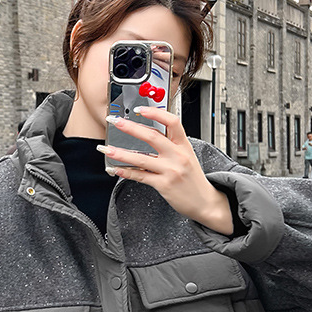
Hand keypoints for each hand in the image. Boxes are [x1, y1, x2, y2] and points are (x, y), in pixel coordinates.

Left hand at [97, 106, 233, 235]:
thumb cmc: (194, 180)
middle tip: (115, 122)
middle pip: (151, 136)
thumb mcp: (187, 157)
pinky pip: (141, 176)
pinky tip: (115, 169)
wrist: (205, 202)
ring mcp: (171, 171)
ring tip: (106, 149)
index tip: (139, 109)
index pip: (171, 121)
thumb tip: (148, 136)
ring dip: (120, 153)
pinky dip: (126, 172)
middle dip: (130, 127)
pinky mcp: (164, 185)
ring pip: (141, 158)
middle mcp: (178, 156)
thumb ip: (171, 146)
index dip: (155, 112)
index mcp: (184, 145)